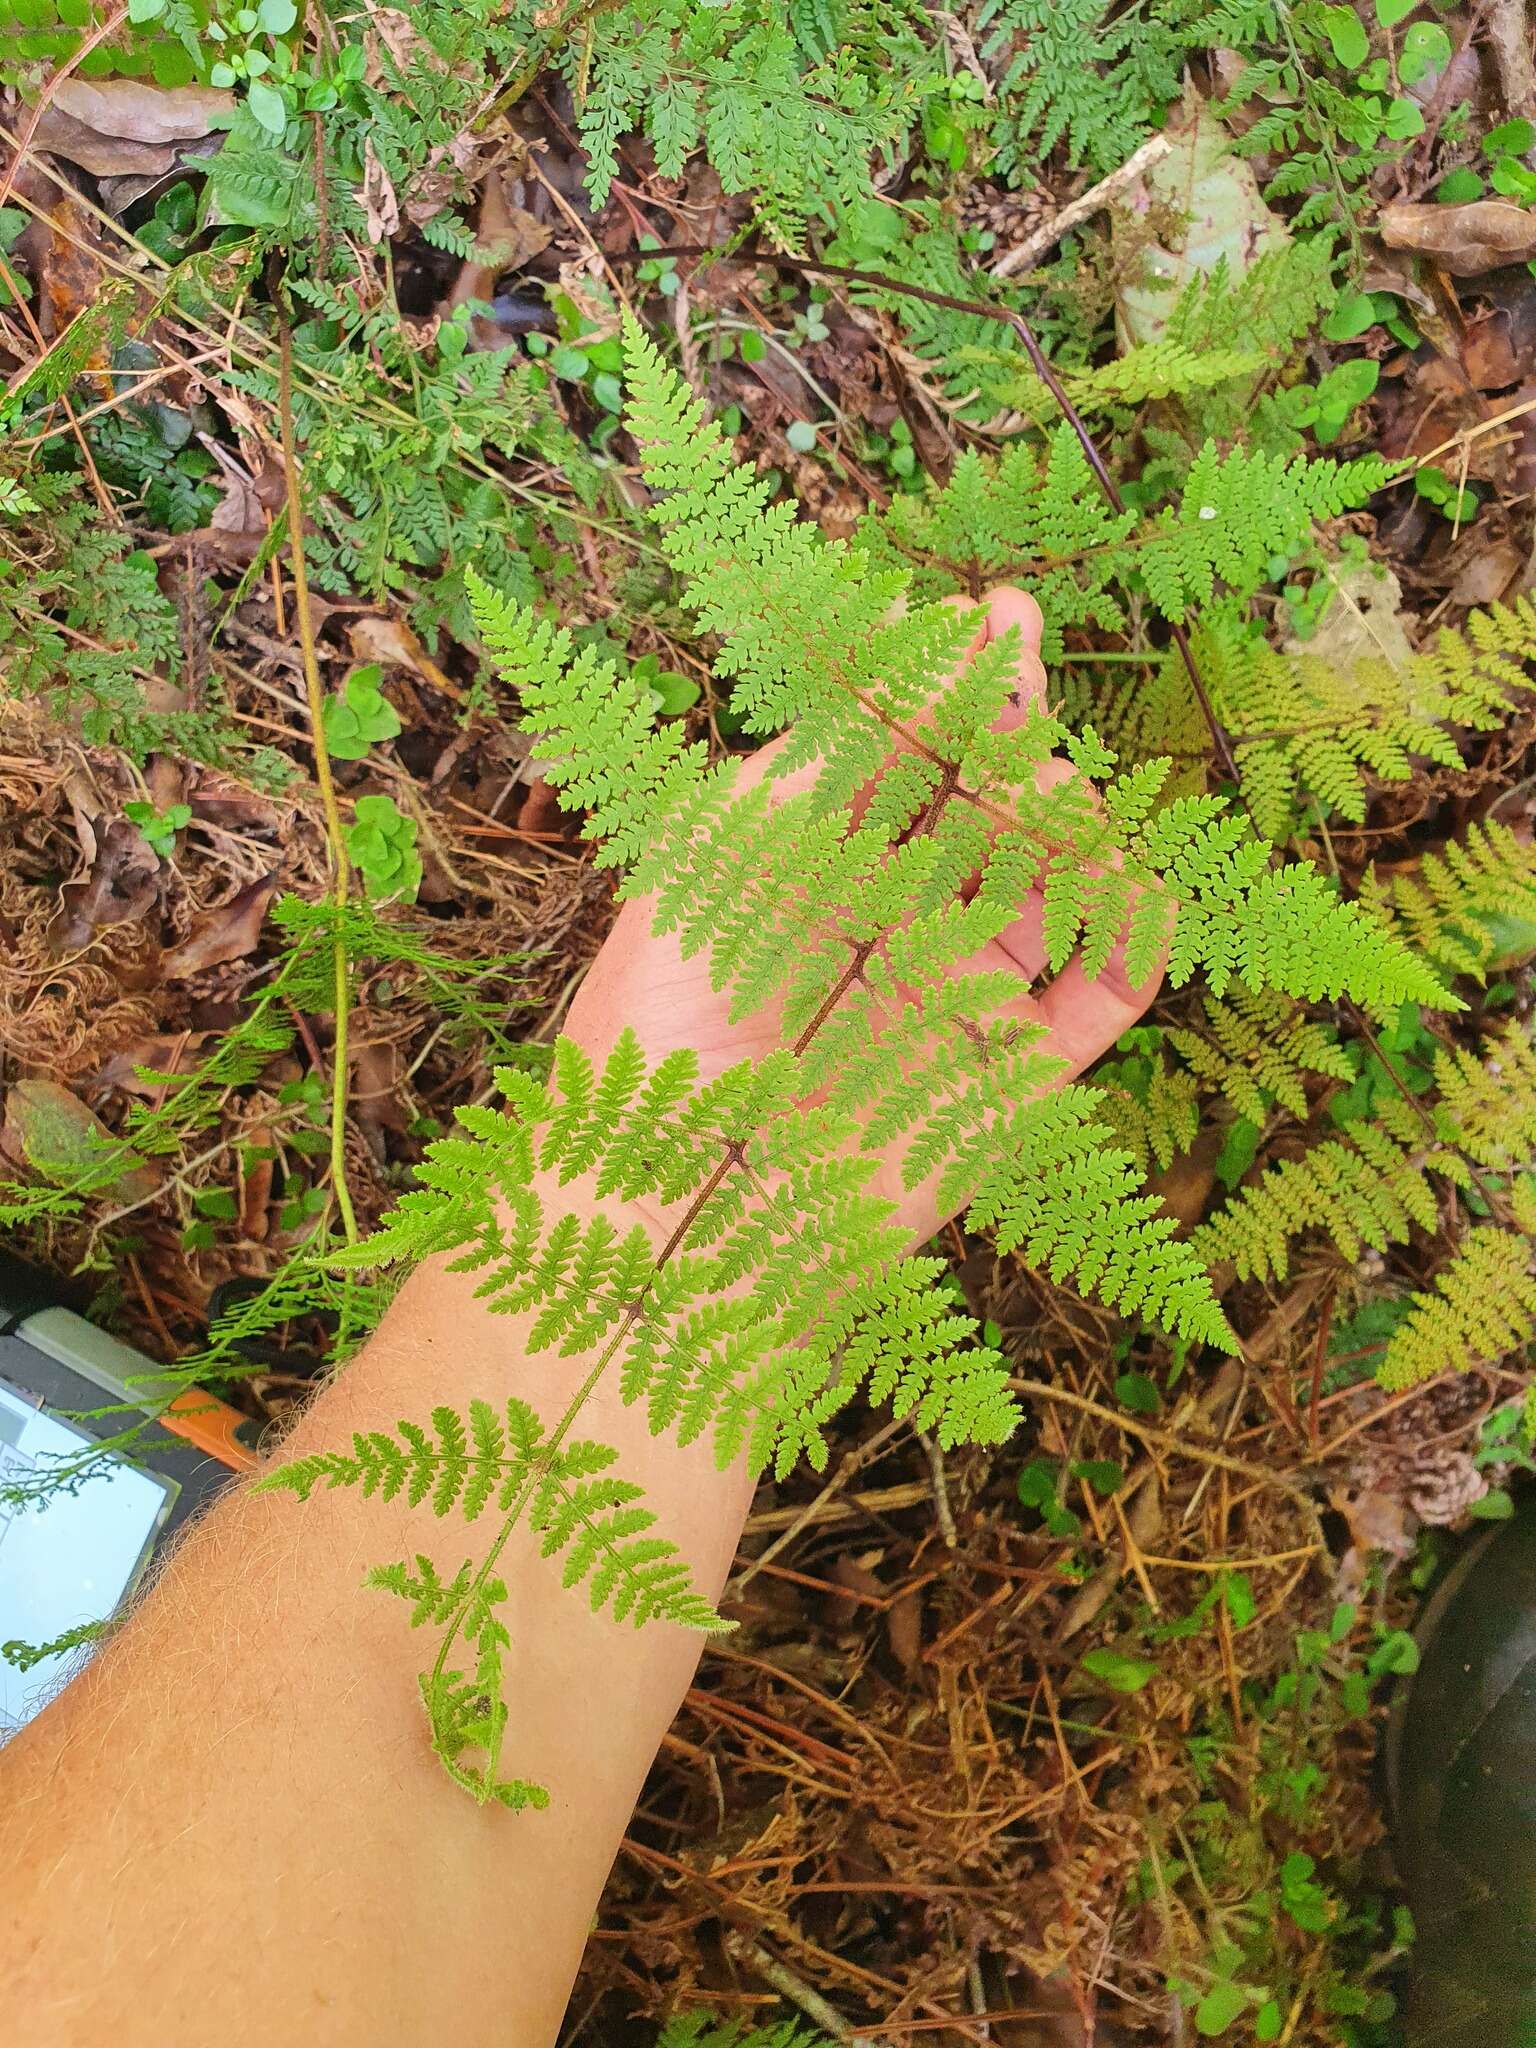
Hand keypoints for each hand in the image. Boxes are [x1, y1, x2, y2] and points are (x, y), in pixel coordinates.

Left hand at [565, 585, 1160, 1246]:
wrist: (670, 1210)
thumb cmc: (662, 1023)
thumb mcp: (721, 857)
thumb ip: (823, 752)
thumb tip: (916, 630)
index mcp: (821, 864)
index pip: (910, 753)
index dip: (958, 683)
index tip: (1000, 617)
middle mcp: (896, 920)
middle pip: (992, 804)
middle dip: (1024, 735)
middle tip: (1033, 691)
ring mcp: (958, 994)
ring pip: (1058, 885)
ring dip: (1079, 829)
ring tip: (1056, 804)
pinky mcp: (1007, 1078)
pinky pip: (1099, 1002)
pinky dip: (1139, 949)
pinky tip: (1147, 901)